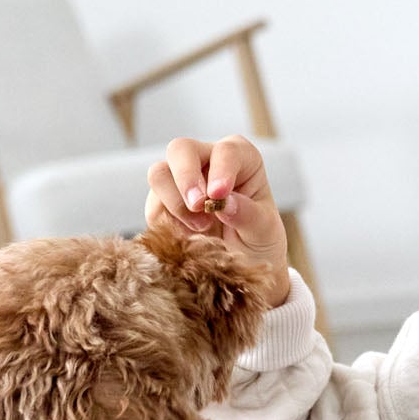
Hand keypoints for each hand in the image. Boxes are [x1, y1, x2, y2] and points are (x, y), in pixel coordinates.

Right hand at [144, 134, 291, 304]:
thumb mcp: (264, 232)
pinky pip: (153, 207)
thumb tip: (224, 202)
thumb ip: (248, 215)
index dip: (221, 169)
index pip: (226, 151)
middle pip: (180, 149)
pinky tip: (190, 238)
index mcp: (241, 159)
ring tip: (202, 228)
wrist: (242, 270)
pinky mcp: (162, 204)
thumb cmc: (259, 242)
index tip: (219, 195)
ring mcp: (181, 181)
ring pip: (159, 174)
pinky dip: (168, 224)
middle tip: (198, 206)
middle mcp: (207, 162)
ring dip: (176, 203)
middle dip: (186, 177)